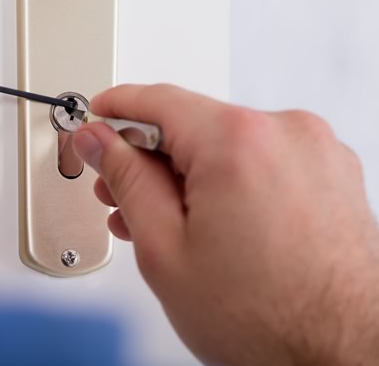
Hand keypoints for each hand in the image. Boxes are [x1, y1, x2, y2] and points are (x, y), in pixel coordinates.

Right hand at [74, 84, 378, 365]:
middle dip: (148, 157)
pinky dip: (227, 182)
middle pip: (193, 123)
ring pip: (226, 145)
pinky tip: (204, 221)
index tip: (95, 121)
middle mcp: (287, 132)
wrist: (344, 356)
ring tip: (158, 219)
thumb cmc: (268, 319)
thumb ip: (125, 179)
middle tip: (117, 191)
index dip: (114, 110)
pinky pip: (261, 161)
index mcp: (240, 140)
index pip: (158, 100)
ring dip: (186, 174)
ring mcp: (316, 152)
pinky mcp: (331, 174)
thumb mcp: (165, 247)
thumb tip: (100, 142)